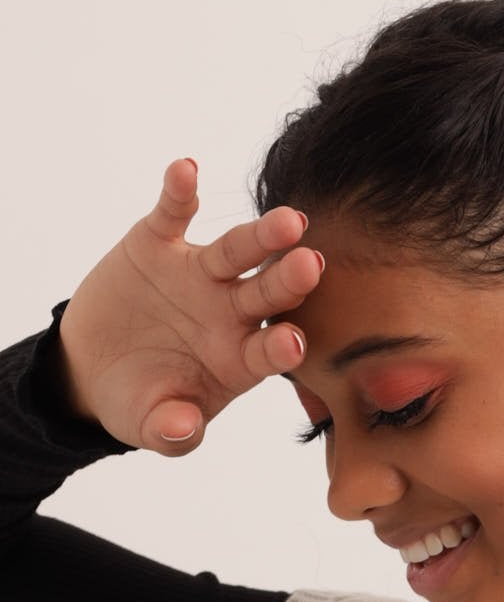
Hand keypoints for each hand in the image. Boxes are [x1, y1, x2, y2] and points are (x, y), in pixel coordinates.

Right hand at [54, 157, 324, 453]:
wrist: (94, 369)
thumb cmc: (140, 403)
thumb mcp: (151, 426)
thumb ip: (173, 432)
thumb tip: (181, 427)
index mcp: (240, 359)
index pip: (269, 351)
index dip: (281, 347)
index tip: (294, 342)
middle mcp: (230, 313)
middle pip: (267, 294)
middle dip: (289, 280)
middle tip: (312, 264)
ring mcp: (199, 276)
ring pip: (236, 251)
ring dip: (261, 234)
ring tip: (288, 220)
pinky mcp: (160, 245)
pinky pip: (173, 214)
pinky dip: (178, 192)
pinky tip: (186, 170)